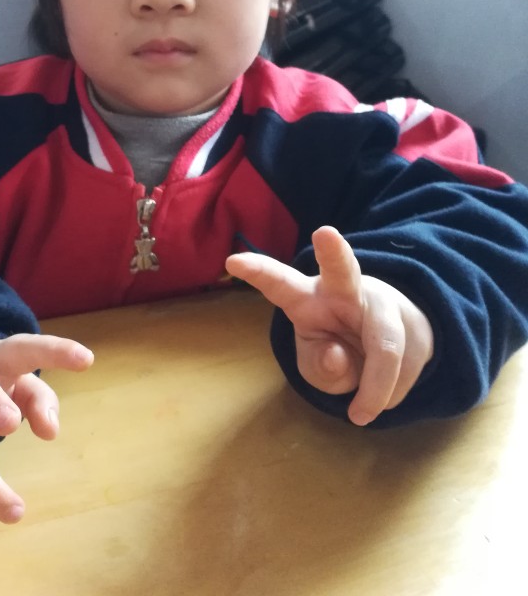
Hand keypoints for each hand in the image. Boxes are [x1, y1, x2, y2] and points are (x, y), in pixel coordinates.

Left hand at [226, 226, 433, 424]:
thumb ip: (321, 367)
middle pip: (343, 268)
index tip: (231, 261)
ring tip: (362, 411)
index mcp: (307, 298)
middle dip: (334, 252)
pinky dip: (391, 393)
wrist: (392, 351)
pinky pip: (406, 368)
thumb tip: (337, 355)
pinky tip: (385, 386)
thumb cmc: (337, 351)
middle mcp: (345, 290)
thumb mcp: (317, 367)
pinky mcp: (414, 323)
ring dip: (377, 387)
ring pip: (386, 345)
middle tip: (324, 233)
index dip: (258, 273)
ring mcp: (382, 302)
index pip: (280, 283)